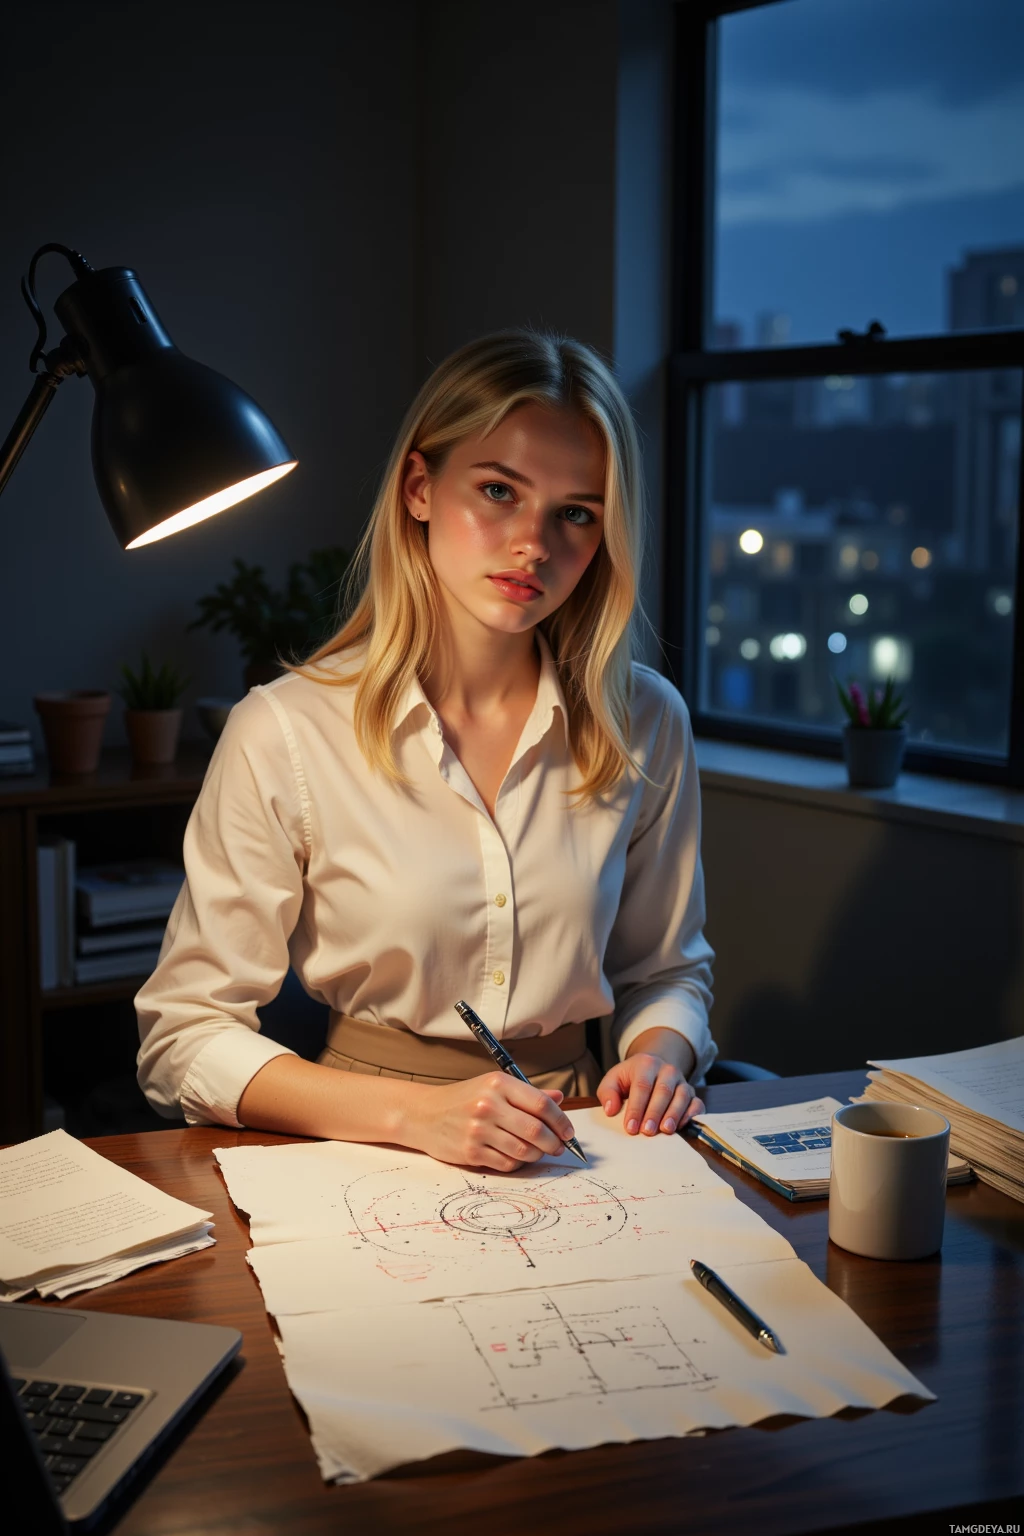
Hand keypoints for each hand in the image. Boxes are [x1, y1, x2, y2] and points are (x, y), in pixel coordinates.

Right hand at [409, 1072, 575, 1171]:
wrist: (424, 1114)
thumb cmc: (462, 1099)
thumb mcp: (493, 1086)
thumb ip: (527, 1094)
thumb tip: (559, 1098)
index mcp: (498, 1084)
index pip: (541, 1104)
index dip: (561, 1120)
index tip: (568, 1131)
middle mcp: (488, 1105)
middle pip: (536, 1130)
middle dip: (554, 1142)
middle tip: (559, 1147)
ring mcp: (478, 1130)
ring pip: (524, 1150)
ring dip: (537, 1154)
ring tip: (538, 1151)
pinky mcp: (471, 1152)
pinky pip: (507, 1163)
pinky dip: (518, 1163)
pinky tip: (517, 1156)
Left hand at [598, 1029, 703, 1136]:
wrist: (653, 1068)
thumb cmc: (631, 1078)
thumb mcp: (614, 1080)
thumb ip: (607, 1092)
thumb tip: (610, 1110)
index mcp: (646, 1064)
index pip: (642, 1086)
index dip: (636, 1108)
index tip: (630, 1128)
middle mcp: (667, 1070)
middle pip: (663, 1091)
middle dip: (655, 1113)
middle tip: (647, 1132)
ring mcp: (682, 1081)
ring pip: (682, 1097)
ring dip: (674, 1115)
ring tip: (665, 1130)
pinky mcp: (693, 1094)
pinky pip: (697, 1104)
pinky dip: (691, 1115)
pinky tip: (682, 1127)